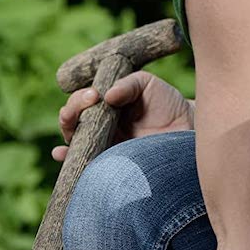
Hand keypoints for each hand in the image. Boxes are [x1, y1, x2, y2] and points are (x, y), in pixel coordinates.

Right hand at [53, 71, 193, 161]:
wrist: (188, 131)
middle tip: (87, 104)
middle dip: (71, 111)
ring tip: (71, 127)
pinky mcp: (106, 164)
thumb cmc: (167, 105)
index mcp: (104, 106)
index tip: (95, 95)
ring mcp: (101, 146)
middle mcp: (98, 126)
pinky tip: (61, 154)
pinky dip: (68, 160)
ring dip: (68, 132)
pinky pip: (82, 163)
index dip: (81, 98)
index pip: (81, 102)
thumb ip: (127, 84)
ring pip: (73, 140)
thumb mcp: (147, 85)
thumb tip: (107, 96)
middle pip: (71, 120)